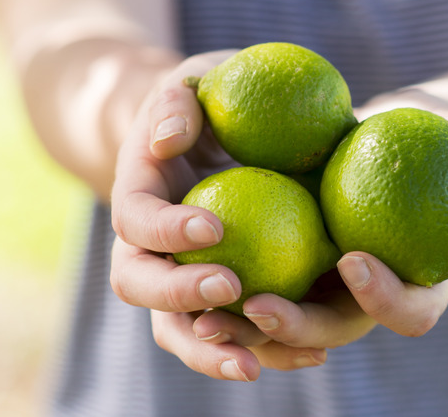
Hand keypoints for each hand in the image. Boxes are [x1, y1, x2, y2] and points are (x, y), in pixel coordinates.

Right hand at [109, 49, 332, 381]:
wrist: (220, 137)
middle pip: (142, 288)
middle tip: (231, 290)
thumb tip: (165, 139)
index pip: (135, 222)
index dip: (165, 230)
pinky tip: (311, 355)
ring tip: (255, 366)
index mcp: (138, 200)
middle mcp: (148, 249)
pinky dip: (265, 350)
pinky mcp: (223, 299)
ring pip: (180, 330)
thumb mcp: (194, 82)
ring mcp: (182, 278)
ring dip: (213, 352)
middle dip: (179, 296)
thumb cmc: (209, 102)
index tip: (214, 225)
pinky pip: (236, 332)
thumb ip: (177, 101)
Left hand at [110, 52, 447, 380]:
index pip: (413, 311)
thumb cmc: (413, 134)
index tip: (351, 257)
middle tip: (260, 304)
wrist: (360, 136)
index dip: (388, 299)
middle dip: (298, 330)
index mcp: (414, 283)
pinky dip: (219, 303)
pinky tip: (188, 281)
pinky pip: (244, 301)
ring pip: (279, 333)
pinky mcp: (276, 278)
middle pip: (334, 334)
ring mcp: (317, 296)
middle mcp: (362, 304)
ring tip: (207, 314)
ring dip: (243, 333)